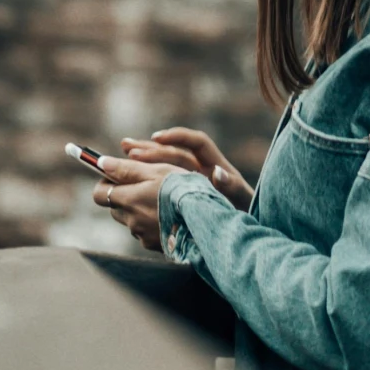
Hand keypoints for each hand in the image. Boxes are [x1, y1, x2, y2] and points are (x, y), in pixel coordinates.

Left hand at [90, 155, 179, 251]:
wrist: (207, 221)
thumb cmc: (182, 190)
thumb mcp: (156, 171)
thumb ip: (127, 168)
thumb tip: (101, 163)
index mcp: (128, 200)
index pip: (99, 193)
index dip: (106, 182)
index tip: (119, 175)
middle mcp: (131, 221)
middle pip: (114, 207)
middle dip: (123, 196)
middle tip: (144, 185)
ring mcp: (142, 236)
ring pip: (131, 219)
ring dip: (138, 209)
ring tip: (161, 200)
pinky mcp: (155, 246)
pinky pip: (145, 232)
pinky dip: (151, 222)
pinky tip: (169, 215)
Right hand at [120, 128, 253, 210]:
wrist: (243, 233)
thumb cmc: (246, 214)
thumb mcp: (242, 201)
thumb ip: (232, 187)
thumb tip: (218, 173)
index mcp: (216, 166)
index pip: (197, 142)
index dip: (178, 136)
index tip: (158, 138)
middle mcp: (201, 170)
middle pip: (174, 152)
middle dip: (151, 148)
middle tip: (128, 148)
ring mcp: (189, 183)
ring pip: (163, 166)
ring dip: (144, 158)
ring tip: (124, 149)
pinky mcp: (180, 197)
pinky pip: (160, 185)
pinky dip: (144, 181)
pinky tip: (128, 181)